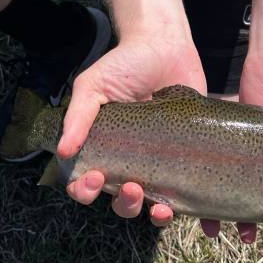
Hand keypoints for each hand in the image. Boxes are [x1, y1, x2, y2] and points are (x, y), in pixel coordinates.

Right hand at [60, 37, 222, 233]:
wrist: (165, 46)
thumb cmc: (124, 65)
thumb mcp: (93, 85)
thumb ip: (78, 116)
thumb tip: (63, 152)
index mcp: (102, 150)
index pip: (85, 184)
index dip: (85, 191)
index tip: (93, 179)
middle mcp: (129, 163)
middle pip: (121, 202)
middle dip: (124, 204)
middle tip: (132, 187)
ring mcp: (161, 164)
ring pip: (154, 205)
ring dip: (154, 216)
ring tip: (161, 208)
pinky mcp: (189, 159)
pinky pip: (190, 192)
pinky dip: (194, 211)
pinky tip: (199, 213)